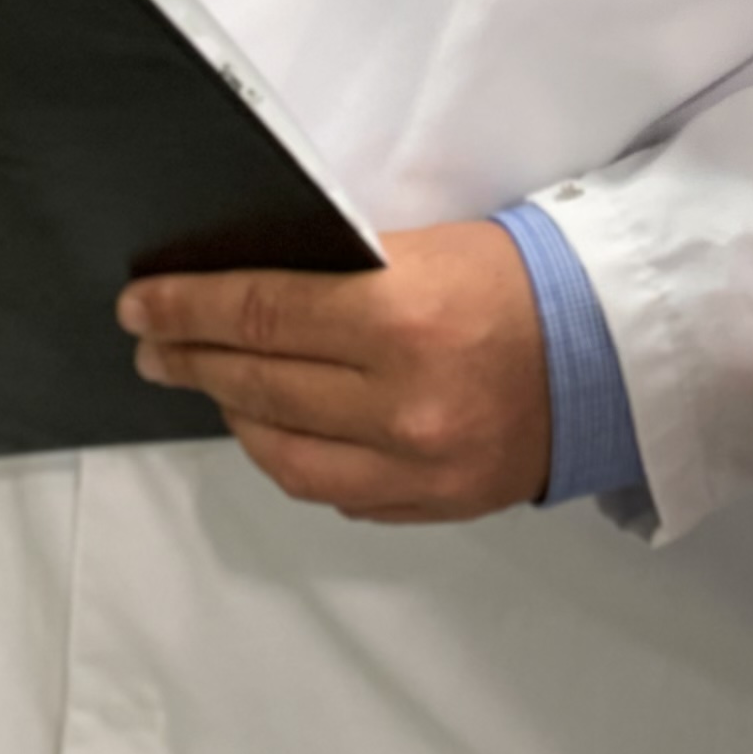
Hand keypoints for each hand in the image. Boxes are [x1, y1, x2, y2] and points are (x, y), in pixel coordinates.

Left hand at [117, 220, 550, 522]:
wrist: (611, 350)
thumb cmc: (522, 282)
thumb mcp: (426, 250)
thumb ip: (339, 275)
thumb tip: (244, 293)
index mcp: (402, 319)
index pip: (260, 314)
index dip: (187, 309)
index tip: (141, 305)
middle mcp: (403, 403)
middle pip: (259, 383)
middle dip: (191, 357)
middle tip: (151, 341)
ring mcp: (416, 465)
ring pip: (282, 452)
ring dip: (232, 413)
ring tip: (208, 382)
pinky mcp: (429, 504)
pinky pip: (331, 490)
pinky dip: (291, 455)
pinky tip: (272, 426)